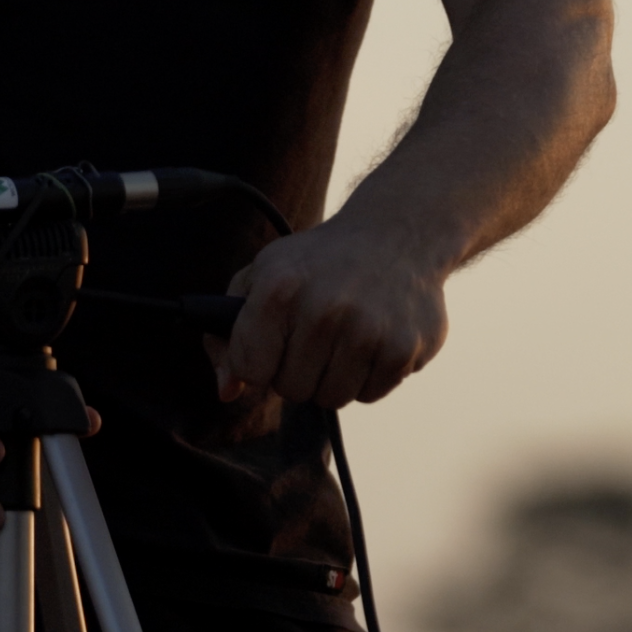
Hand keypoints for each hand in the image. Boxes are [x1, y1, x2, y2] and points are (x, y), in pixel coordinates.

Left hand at [205, 217, 449, 408]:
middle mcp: (323, 309)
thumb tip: (227, 391)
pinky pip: (369, 396)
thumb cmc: (319, 261)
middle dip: (297, 371)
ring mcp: (367, 331)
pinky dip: (367, 376)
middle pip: (291, 390)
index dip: (258, 363)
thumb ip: (232, 334)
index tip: (272, 344)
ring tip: (342, 335)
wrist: (396, 234)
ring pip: (331, 398)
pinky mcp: (404, 349)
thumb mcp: (264, 275)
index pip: (250, 369)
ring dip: (332, 377)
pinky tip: (372, 337)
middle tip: (313, 335)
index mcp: (279, 288)